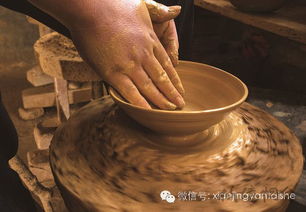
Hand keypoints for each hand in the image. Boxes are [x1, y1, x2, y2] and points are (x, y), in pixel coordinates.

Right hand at [69, 0, 184, 109]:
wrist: (90, 8)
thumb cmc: (113, 4)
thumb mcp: (142, 5)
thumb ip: (160, 11)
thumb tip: (177, 10)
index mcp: (150, 41)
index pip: (167, 65)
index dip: (175, 80)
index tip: (180, 89)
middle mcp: (144, 55)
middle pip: (162, 79)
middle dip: (172, 93)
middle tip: (180, 105)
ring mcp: (129, 65)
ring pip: (150, 88)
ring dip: (161, 101)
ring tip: (170, 110)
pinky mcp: (113, 73)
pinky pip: (130, 92)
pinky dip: (140, 103)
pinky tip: (148, 112)